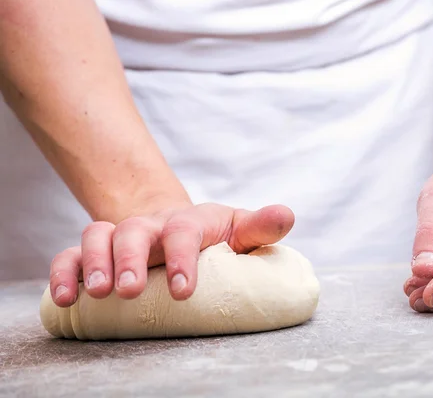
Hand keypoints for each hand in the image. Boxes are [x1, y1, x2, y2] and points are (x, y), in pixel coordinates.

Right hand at [49, 203, 294, 306]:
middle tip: (127, 290)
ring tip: (97, 292)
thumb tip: (287, 216)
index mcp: (189, 221)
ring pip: (97, 236)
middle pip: (133, 230)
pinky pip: (72, 255)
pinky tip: (64, 298)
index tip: (182, 290)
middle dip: (128, 258)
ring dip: (94, 262)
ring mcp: (122, 237)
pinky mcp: (99, 253)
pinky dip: (65, 272)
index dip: (182, 257)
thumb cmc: (213, 236)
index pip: (184, 230)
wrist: (178, 227)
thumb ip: (260, 227)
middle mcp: (152, 226)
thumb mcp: (239, 231)